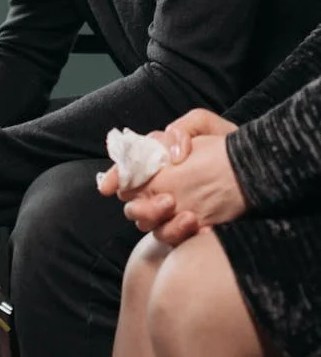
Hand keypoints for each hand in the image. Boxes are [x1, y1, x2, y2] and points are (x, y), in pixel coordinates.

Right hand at [98, 110, 241, 245]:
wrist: (258, 173)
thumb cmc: (229, 146)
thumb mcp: (206, 125)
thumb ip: (182, 129)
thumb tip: (172, 153)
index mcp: (158, 162)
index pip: (126, 171)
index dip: (114, 178)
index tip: (108, 187)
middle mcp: (160, 188)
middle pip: (132, 205)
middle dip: (143, 207)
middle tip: (168, 201)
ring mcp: (173, 212)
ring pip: (151, 227)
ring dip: (165, 224)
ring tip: (191, 217)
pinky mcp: (189, 231)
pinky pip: (176, 242)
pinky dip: (184, 237)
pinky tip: (203, 230)